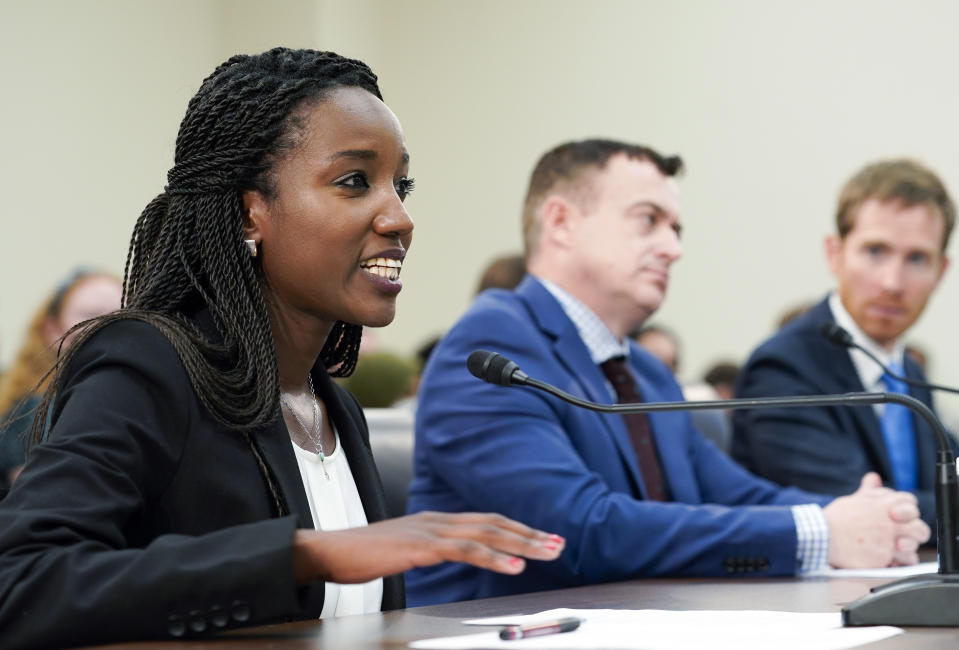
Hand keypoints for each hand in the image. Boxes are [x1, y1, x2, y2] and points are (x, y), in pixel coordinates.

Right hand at [291, 511, 564, 583]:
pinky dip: (493, 555)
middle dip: (529, 534)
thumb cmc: (362, 555)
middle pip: (494, 523)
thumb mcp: (405, 551)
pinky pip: (464, 549)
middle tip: (559, 544)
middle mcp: (438, 521)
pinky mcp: (420, 546)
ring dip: (522, 543)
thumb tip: (451, 556)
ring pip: (486, 533)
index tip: (543, 539)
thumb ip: (430, 550)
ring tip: (548, 553)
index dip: (517, 529)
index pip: (486, 522)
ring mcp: (430, 531)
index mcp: (436, 522)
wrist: (329, 551)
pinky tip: (514, 564)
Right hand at [824, 472, 929, 568]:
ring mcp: (888, 541)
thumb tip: (874, 477)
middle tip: (904, 533)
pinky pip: (904, 562)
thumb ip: (869, 490)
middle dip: (915, 530)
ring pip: (914, 546)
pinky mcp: (884, 558)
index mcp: (883, 505)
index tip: (898, 514)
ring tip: (896, 547)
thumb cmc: (836, 518)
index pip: (910, 502)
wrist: (823, 537)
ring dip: (908, 547)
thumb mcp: (853, 499)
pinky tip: (890, 558)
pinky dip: (899, 561)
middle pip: (919, 527)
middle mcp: (890, 523)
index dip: (907, 508)